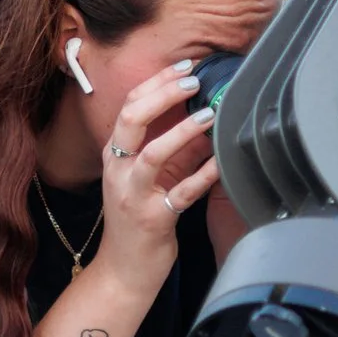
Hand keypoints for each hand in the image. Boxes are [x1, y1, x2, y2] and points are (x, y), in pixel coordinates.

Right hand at [90, 64, 219, 293]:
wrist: (123, 270)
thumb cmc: (139, 219)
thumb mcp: (156, 178)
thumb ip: (178, 149)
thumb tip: (209, 118)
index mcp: (115, 156)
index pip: (129, 107)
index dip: (156, 83)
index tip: (184, 66)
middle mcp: (118, 171)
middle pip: (131, 120)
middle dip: (162, 95)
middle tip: (193, 79)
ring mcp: (133, 195)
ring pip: (152, 154)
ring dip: (181, 131)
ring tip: (209, 114)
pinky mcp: (152, 220)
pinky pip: (181, 193)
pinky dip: (204, 175)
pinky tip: (222, 162)